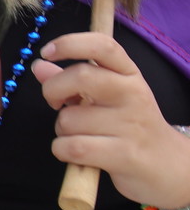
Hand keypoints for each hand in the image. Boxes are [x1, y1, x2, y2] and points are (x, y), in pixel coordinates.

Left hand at [34, 34, 189, 208]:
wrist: (170, 166)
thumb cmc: (130, 127)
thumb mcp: (107, 98)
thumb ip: (72, 81)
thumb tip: (39, 66)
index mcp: (129, 75)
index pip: (103, 46)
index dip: (69, 43)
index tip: (46, 52)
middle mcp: (132, 94)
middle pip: (80, 76)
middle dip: (52, 90)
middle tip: (56, 103)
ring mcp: (131, 124)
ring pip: (68, 119)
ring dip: (62, 130)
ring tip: (81, 135)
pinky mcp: (124, 154)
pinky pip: (72, 147)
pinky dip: (62, 150)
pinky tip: (77, 153)